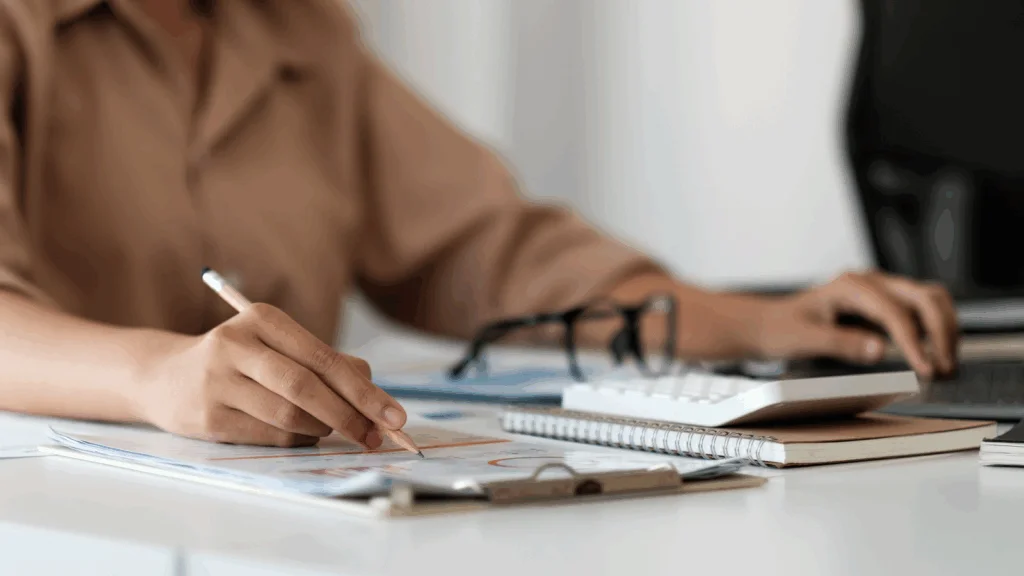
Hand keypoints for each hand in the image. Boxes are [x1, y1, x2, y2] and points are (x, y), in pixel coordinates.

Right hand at [135, 303, 406, 446]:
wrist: (164, 376)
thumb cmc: (240, 361)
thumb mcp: (281, 348)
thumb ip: (327, 363)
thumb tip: (372, 388)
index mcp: (264, 319)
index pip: (325, 358)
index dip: (364, 391)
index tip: (393, 415)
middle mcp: (237, 345)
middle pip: (307, 386)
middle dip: (350, 415)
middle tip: (376, 436)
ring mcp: (219, 382)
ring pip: (290, 415)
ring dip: (322, 428)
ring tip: (330, 428)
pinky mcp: (208, 417)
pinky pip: (270, 435)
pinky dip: (297, 439)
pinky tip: (302, 434)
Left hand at [752, 271, 957, 378]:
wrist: (769, 323)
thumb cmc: (783, 328)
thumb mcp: (806, 339)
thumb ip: (842, 343)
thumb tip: (880, 350)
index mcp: (850, 286)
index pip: (894, 312)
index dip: (914, 342)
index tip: (925, 369)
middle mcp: (870, 282)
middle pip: (924, 297)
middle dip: (941, 332)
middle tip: (946, 369)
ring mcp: (879, 290)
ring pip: (930, 300)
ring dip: (944, 329)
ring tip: (946, 364)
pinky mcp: (884, 303)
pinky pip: (921, 310)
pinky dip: (935, 329)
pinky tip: (935, 355)